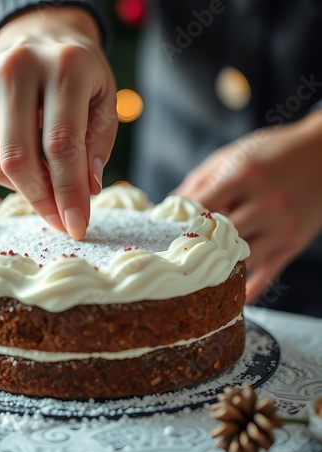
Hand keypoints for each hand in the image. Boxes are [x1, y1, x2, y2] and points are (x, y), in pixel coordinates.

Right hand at [0, 7, 117, 239]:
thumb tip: (86, 191)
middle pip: (19, 159)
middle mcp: (15, 68)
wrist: (36, 38)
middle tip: (58, 220)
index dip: (69, 193)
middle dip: (41, 201)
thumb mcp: (103, 101)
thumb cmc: (76, 76)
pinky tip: (20, 150)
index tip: (76, 227)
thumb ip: (98, 146)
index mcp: (64, 65)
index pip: (62, 144)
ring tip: (46, 179)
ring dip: (24, 187)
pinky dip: (2, 169)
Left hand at [174, 111, 321, 302]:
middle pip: (219, 236)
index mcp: (244, 175)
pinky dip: (248, 289)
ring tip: (193, 278)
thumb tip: (169, 205)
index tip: (161, 233)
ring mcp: (282, 226)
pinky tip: (230, 297)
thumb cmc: (272, 151)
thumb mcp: (234, 154)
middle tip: (171, 258)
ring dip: (216, 269)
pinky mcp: (293, 243)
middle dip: (193, 246)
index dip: (178, 222)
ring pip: (241, 259)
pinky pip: (268, 274)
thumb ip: (201, 180)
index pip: (201, 207)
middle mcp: (265, 202)